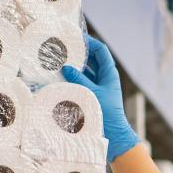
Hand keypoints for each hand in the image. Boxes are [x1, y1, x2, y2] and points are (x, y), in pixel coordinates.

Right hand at [62, 35, 139, 162]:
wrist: (114, 136)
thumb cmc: (107, 114)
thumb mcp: (92, 93)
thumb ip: (79, 79)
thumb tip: (66, 67)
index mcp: (109, 74)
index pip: (101, 51)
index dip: (90, 41)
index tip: (75, 36)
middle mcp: (104, 78)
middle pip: (91, 59)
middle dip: (78, 53)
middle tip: (62, 48)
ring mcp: (98, 87)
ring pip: (84, 71)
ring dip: (73, 66)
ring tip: (58, 61)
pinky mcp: (92, 96)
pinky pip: (81, 83)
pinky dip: (71, 79)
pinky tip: (59, 77)